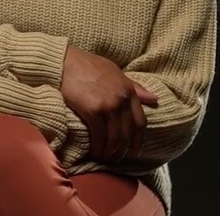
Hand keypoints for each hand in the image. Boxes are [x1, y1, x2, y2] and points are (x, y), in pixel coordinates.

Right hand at [59, 45, 158, 162]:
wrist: (64, 62)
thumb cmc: (88, 65)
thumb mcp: (115, 72)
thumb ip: (134, 87)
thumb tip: (154, 99)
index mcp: (128, 90)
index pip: (140, 121)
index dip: (138, 139)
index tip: (134, 150)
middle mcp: (121, 99)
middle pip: (127, 133)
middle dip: (123, 149)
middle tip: (117, 158)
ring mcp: (108, 105)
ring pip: (114, 137)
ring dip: (110, 152)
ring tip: (105, 158)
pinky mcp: (92, 111)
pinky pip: (99, 135)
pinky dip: (98, 147)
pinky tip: (95, 152)